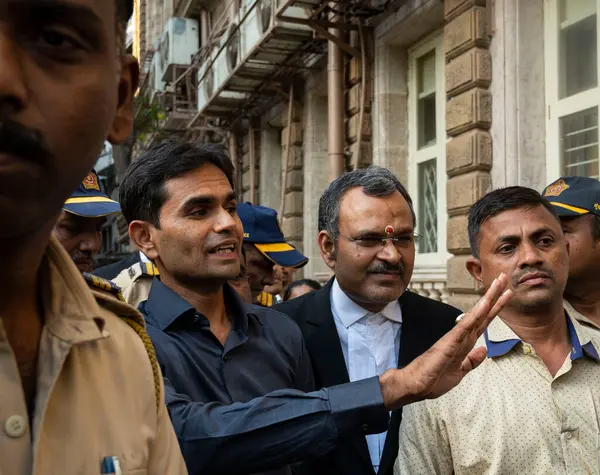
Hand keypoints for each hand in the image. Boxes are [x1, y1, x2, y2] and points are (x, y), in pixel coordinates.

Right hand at [380, 273, 511, 409]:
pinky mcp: (451, 341)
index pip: (484, 322)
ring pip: (477, 314)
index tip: (505, 294)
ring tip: (500, 282)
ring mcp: (456, 337)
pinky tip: (485, 302)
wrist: (414, 385)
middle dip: (495, 295)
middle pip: (483, 313)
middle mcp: (462, 336)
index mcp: (465, 343)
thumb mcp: (459, 372)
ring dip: (489, 298)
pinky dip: (477, 313)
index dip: (495, 308)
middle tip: (504, 278)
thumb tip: (484, 349)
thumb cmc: (432, 379)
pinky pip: (467, 325)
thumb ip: (472, 361)